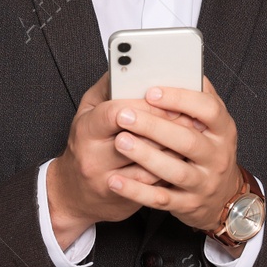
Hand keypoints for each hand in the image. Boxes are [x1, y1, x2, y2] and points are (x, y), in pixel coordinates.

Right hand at [47, 71, 180, 246]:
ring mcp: (108, 183)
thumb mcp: (88, 110)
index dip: (142, 105)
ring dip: (175, 150)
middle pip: (137, 140)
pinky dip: (172, 170)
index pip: (114, 113)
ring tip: (194, 134)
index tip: (162, 97)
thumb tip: (134, 63)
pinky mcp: (123, 203)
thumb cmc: (86, 143)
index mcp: (85, 130)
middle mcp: (93, 158)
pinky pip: (154, 187)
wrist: (73, 194)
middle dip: (167, 126)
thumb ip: (109, 86)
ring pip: (151, 166)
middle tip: (190, 115)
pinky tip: (185, 158)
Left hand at [106, 76, 243, 237]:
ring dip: (145, 156)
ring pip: (174, 170)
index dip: (181, 99)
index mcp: (223, 129)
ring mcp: (204, 182)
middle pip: (187, 139)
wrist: (219, 197)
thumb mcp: (209, 122)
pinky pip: (160, 198)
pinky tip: (115, 181)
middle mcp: (218, 156)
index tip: (152, 92)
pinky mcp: (188, 204)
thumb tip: (171, 68)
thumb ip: (193, 96)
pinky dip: (137, 190)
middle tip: (123, 114)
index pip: (208, 109)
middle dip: (153, 126)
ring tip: (119, 142)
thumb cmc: (206, 148)